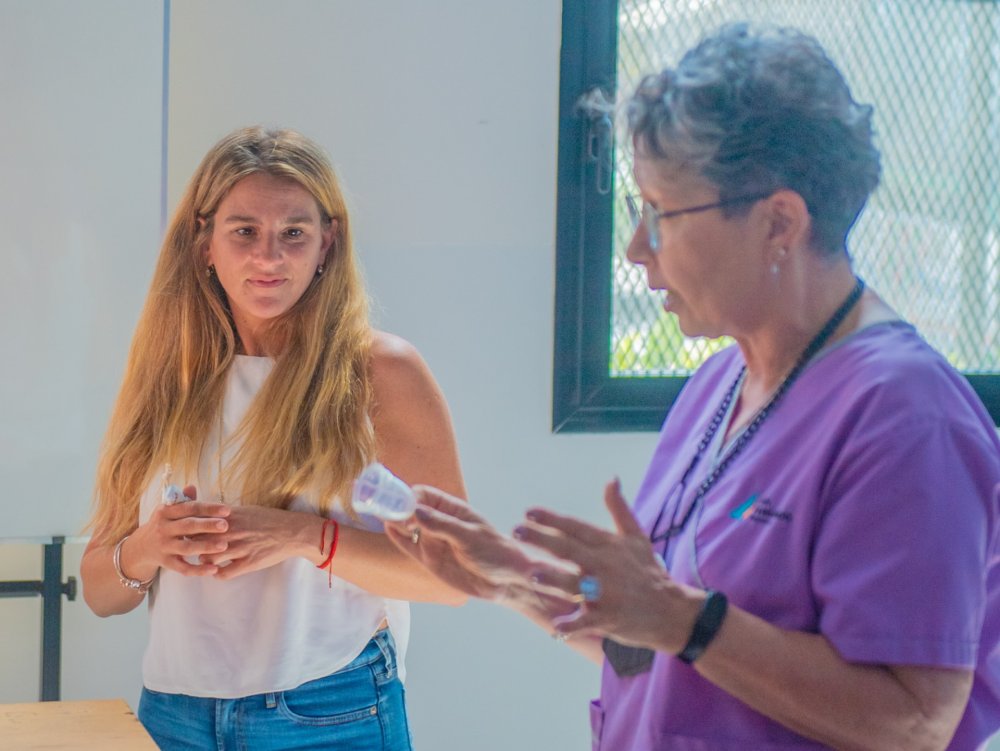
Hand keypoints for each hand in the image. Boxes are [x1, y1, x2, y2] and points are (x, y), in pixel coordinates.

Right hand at [127, 485, 230, 577]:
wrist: (141, 547)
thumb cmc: (164, 524)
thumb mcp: (169, 511)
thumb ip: (183, 501)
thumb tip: (192, 487)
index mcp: (166, 512)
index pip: (189, 508)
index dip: (208, 508)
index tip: (227, 509)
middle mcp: (163, 529)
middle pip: (187, 526)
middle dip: (207, 526)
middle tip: (226, 526)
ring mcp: (164, 547)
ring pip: (186, 548)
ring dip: (205, 547)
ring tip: (224, 546)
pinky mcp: (165, 563)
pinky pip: (182, 568)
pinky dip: (198, 570)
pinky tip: (213, 570)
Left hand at [201, 505, 318, 579]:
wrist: (292, 531)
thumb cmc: (269, 519)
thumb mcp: (247, 510)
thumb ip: (226, 514)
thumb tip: (208, 517)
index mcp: (231, 516)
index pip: (200, 523)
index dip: (192, 529)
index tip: (190, 534)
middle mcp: (233, 531)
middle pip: (200, 541)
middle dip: (195, 546)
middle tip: (195, 549)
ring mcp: (241, 548)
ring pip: (209, 558)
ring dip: (205, 561)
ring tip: (208, 560)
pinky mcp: (249, 563)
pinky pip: (224, 573)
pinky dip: (218, 574)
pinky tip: (219, 571)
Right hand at [384, 486, 534, 601]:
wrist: (504, 580)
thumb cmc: (493, 551)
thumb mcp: (469, 536)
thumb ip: (443, 525)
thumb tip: (417, 511)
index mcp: (452, 510)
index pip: (424, 495)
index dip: (409, 495)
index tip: (399, 502)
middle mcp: (439, 522)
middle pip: (411, 508)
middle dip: (397, 506)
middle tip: (385, 509)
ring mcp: (432, 540)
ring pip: (407, 526)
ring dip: (395, 521)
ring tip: (387, 519)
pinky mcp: (429, 559)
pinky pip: (409, 546)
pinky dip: (398, 538)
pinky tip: (388, 529)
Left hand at [514, 478, 697, 651]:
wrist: (672, 611)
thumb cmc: (649, 572)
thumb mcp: (637, 537)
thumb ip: (619, 508)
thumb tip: (611, 480)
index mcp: (609, 545)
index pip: (576, 528)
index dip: (552, 519)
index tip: (528, 512)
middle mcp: (606, 566)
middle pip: (570, 549)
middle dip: (542, 539)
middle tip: (517, 531)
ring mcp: (607, 593)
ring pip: (576, 584)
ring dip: (554, 579)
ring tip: (533, 573)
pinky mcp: (609, 618)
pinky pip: (587, 621)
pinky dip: (573, 624)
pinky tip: (557, 626)